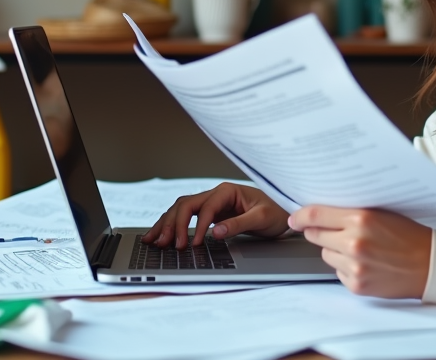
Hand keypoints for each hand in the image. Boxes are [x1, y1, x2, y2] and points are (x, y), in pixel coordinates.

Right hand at [142, 183, 288, 248]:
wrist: (282, 212)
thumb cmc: (275, 212)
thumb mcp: (261, 219)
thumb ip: (239, 224)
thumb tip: (215, 232)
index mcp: (228, 191)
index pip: (206, 207)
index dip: (198, 226)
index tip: (195, 244)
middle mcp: (216, 194)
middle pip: (186, 204)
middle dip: (173, 223)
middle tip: (166, 243)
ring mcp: (210, 204)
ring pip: (181, 209)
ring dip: (166, 224)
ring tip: (154, 240)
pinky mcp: (208, 214)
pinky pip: (185, 217)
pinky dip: (171, 225)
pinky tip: (160, 235)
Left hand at [288, 206, 431, 298]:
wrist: (429, 264)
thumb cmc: (409, 235)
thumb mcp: (381, 213)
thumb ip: (351, 212)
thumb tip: (319, 214)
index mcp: (361, 218)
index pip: (316, 215)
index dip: (300, 216)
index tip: (294, 218)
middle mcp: (354, 242)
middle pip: (315, 235)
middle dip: (321, 232)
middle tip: (336, 230)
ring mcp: (354, 266)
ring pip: (325, 254)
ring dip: (335, 250)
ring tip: (360, 248)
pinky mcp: (356, 284)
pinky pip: (337, 272)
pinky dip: (346, 267)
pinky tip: (366, 263)